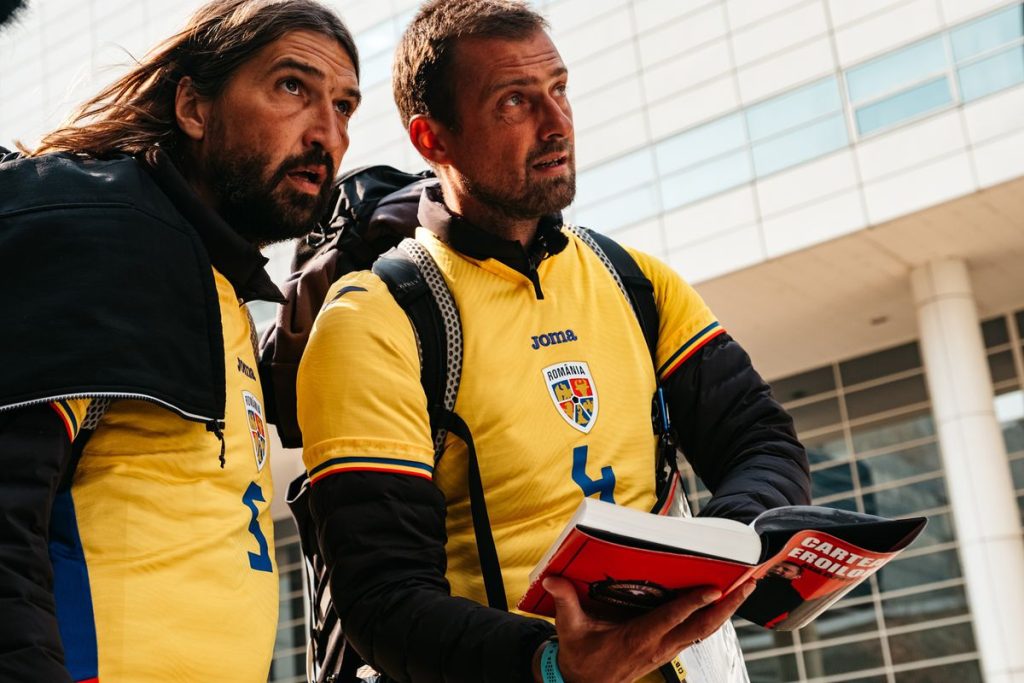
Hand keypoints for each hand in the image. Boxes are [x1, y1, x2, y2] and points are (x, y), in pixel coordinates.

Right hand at [536, 577, 756, 682]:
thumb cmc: (581, 656)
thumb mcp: (570, 628)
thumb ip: (565, 602)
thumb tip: (553, 579)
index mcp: (637, 639)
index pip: (670, 619)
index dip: (692, 604)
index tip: (713, 589)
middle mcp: (658, 646)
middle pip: (700, 627)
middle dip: (726, 606)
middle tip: (747, 584)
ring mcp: (666, 650)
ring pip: (704, 632)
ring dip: (725, 611)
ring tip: (744, 588)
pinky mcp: (668, 650)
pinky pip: (697, 633)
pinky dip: (713, 618)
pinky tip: (723, 604)